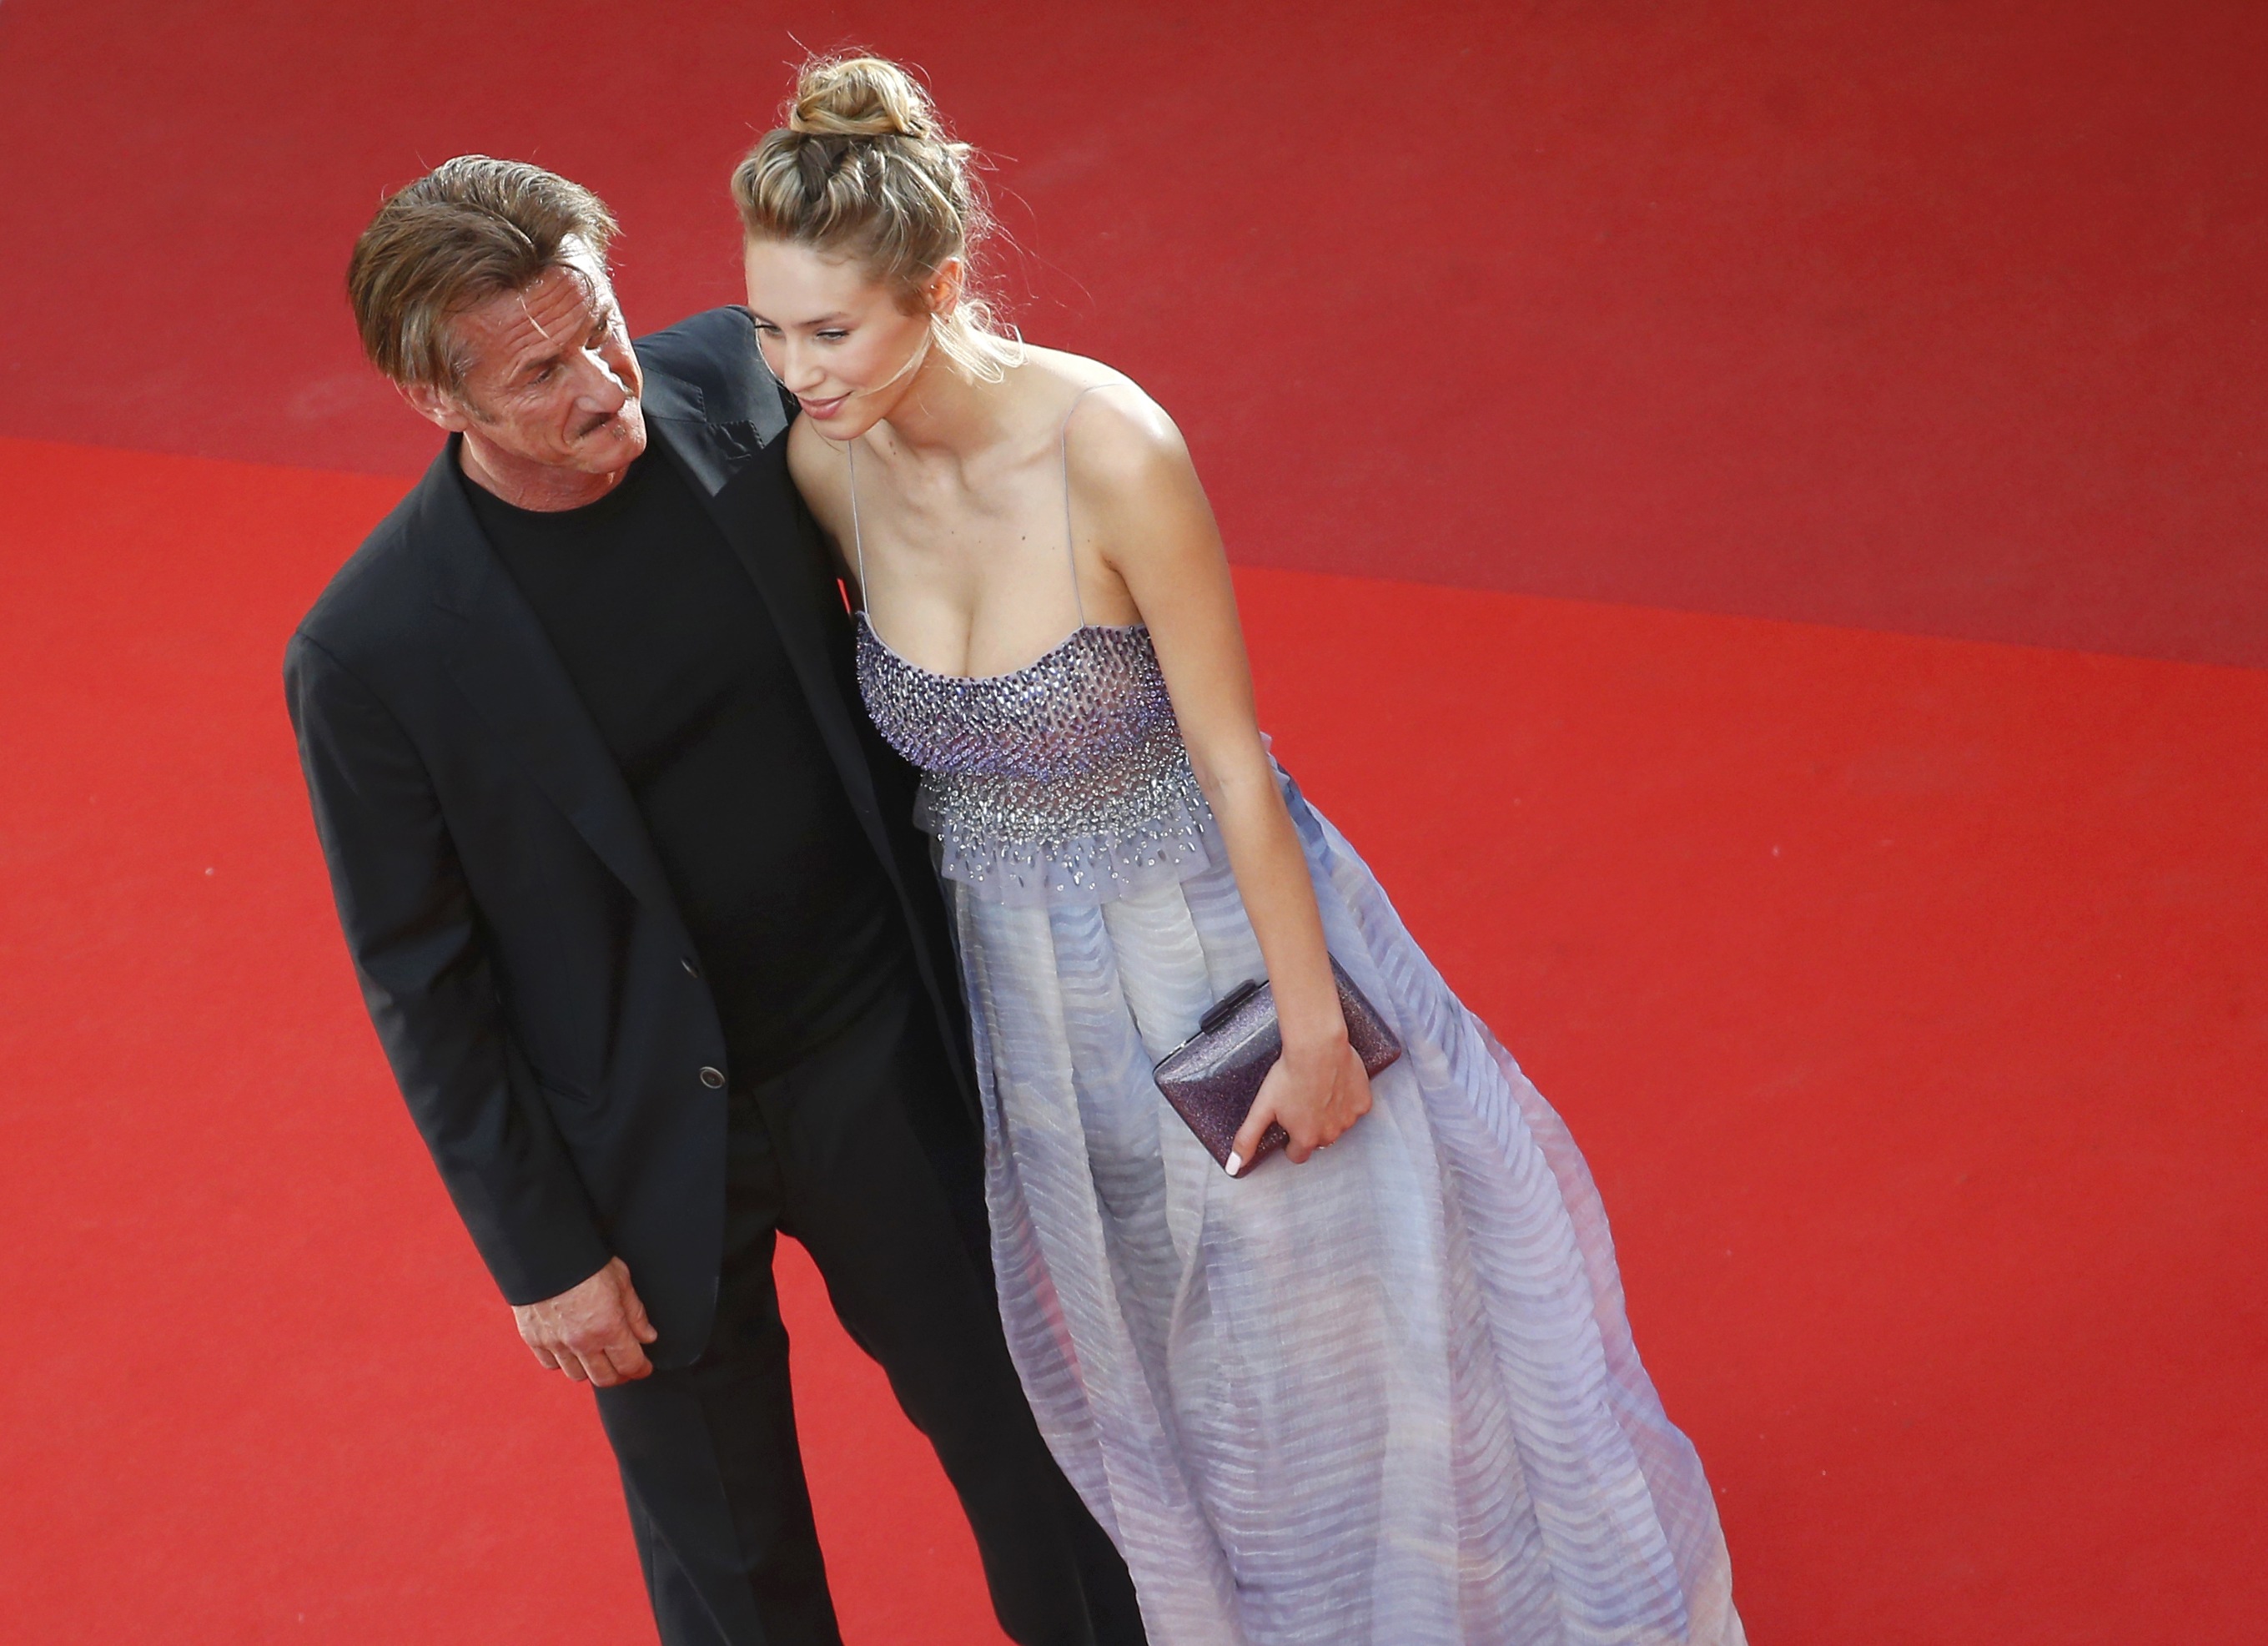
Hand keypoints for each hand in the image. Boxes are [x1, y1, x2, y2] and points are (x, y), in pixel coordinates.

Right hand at [512, 1256, 657, 1386]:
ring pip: (577, 1376)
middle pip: (605, 1378)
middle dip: (619, 1375)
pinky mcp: (534, 1339)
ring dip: (590, 1370)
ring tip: (597, 1356)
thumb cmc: (586, 1261)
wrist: (542, 1251)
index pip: (630, 1364)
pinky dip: (563, 1362)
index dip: (641, 1369)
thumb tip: (647, 1337)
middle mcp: (582, 1342)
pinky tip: (571, 1349)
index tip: (644, 1367)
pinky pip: (551, 1365)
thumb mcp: (621, 1280)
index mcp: (608, 1327)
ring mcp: (555, 1344)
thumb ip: (635, 1313)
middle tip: (624, 1365)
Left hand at [1230, 1036, 1373, 1174]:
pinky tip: (1335, 1084)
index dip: (1289, 1140)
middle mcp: (1330, 1134)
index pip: (1297, 1154)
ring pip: (1338, 1125)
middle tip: (1301, 1101)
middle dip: (1310, 1126)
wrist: (1317, 1047)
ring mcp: (1349, 1119)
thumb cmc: (1289, 1074)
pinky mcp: (1363, 1103)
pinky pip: (1354, 1108)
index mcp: (1305, 1138)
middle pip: (1318, 1139)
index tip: (1287, 1122)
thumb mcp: (1262, 1107)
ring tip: (1317, 1091)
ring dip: (1329, 1114)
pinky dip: (1347, 1100)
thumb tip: (1235, 1166)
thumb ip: (1248, 1139)